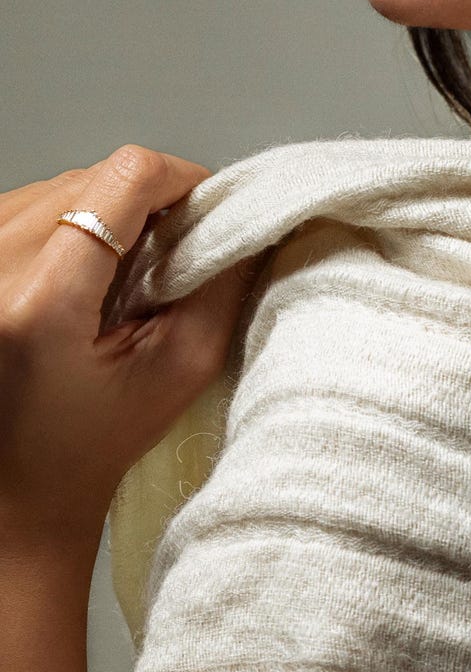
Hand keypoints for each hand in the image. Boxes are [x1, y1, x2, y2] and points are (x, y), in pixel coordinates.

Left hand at [0, 144, 255, 553]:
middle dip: (145, 208)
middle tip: (167, 265)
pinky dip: (68, 229)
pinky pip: (30, 206)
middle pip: (94, 177)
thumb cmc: (89, 445)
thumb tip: (246, 218)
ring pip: (62, 187)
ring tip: (118, 282)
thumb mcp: (180, 369)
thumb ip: (221, 284)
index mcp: (41, 300)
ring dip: (105, 218)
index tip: (207, 216)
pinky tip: (79, 282)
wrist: (11, 494)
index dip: (182, 181)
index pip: (124, 177)